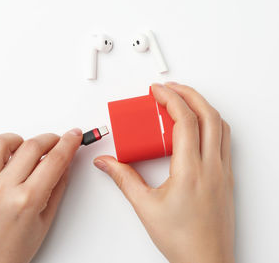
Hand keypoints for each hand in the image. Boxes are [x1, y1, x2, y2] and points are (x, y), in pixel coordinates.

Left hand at [0, 128, 82, 262]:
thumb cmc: (14, 248)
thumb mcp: (46, 219)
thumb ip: (58, 186)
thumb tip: (66, 161)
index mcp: (27, 201)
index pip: (54, 160)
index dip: (68, 143)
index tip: (73, 135)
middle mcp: (3, 190)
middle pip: (32, 146)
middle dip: (50, 139)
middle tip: (55, 142)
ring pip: (1, 142)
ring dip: (19, 140)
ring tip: (23, 150)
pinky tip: (2, 158)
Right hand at [94, 83, 233, 262]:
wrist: (207, 261)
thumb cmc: (182, 239)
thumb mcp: (145, 207)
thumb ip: (123, 179)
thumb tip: (106, 162)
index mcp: (191, 171)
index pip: (185, 121)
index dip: (170, 99)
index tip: (156, 90)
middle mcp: (212, 167)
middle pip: (208, 115)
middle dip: (188, 94)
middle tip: (169, 88)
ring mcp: (223, 171)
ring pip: (220, 125)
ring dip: (202, 106)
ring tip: (182, 101)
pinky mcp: (226, 177)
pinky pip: (223, 139)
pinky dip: (211, 122)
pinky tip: (196, 127)